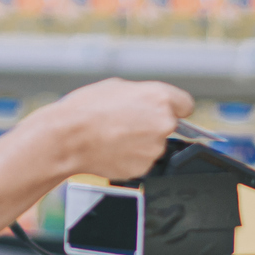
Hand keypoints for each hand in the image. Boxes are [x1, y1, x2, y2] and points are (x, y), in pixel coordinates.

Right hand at [30, 78, 194, 180]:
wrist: (69, 138)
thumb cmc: (86, 109)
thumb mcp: (116, 86)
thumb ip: (141, 94)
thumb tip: (147, 102)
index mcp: (160, 98)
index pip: (185, 105)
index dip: (172, 108)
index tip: (163, 111)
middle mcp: (164, 123)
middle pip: (169, 126)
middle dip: (152, 125)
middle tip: (127, 123)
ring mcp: (155, 148)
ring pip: (154, 145)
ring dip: (140, 143)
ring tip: (114, 136)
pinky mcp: (144, 167)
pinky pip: (142, 160)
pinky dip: (130, 157)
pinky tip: (112, 149)